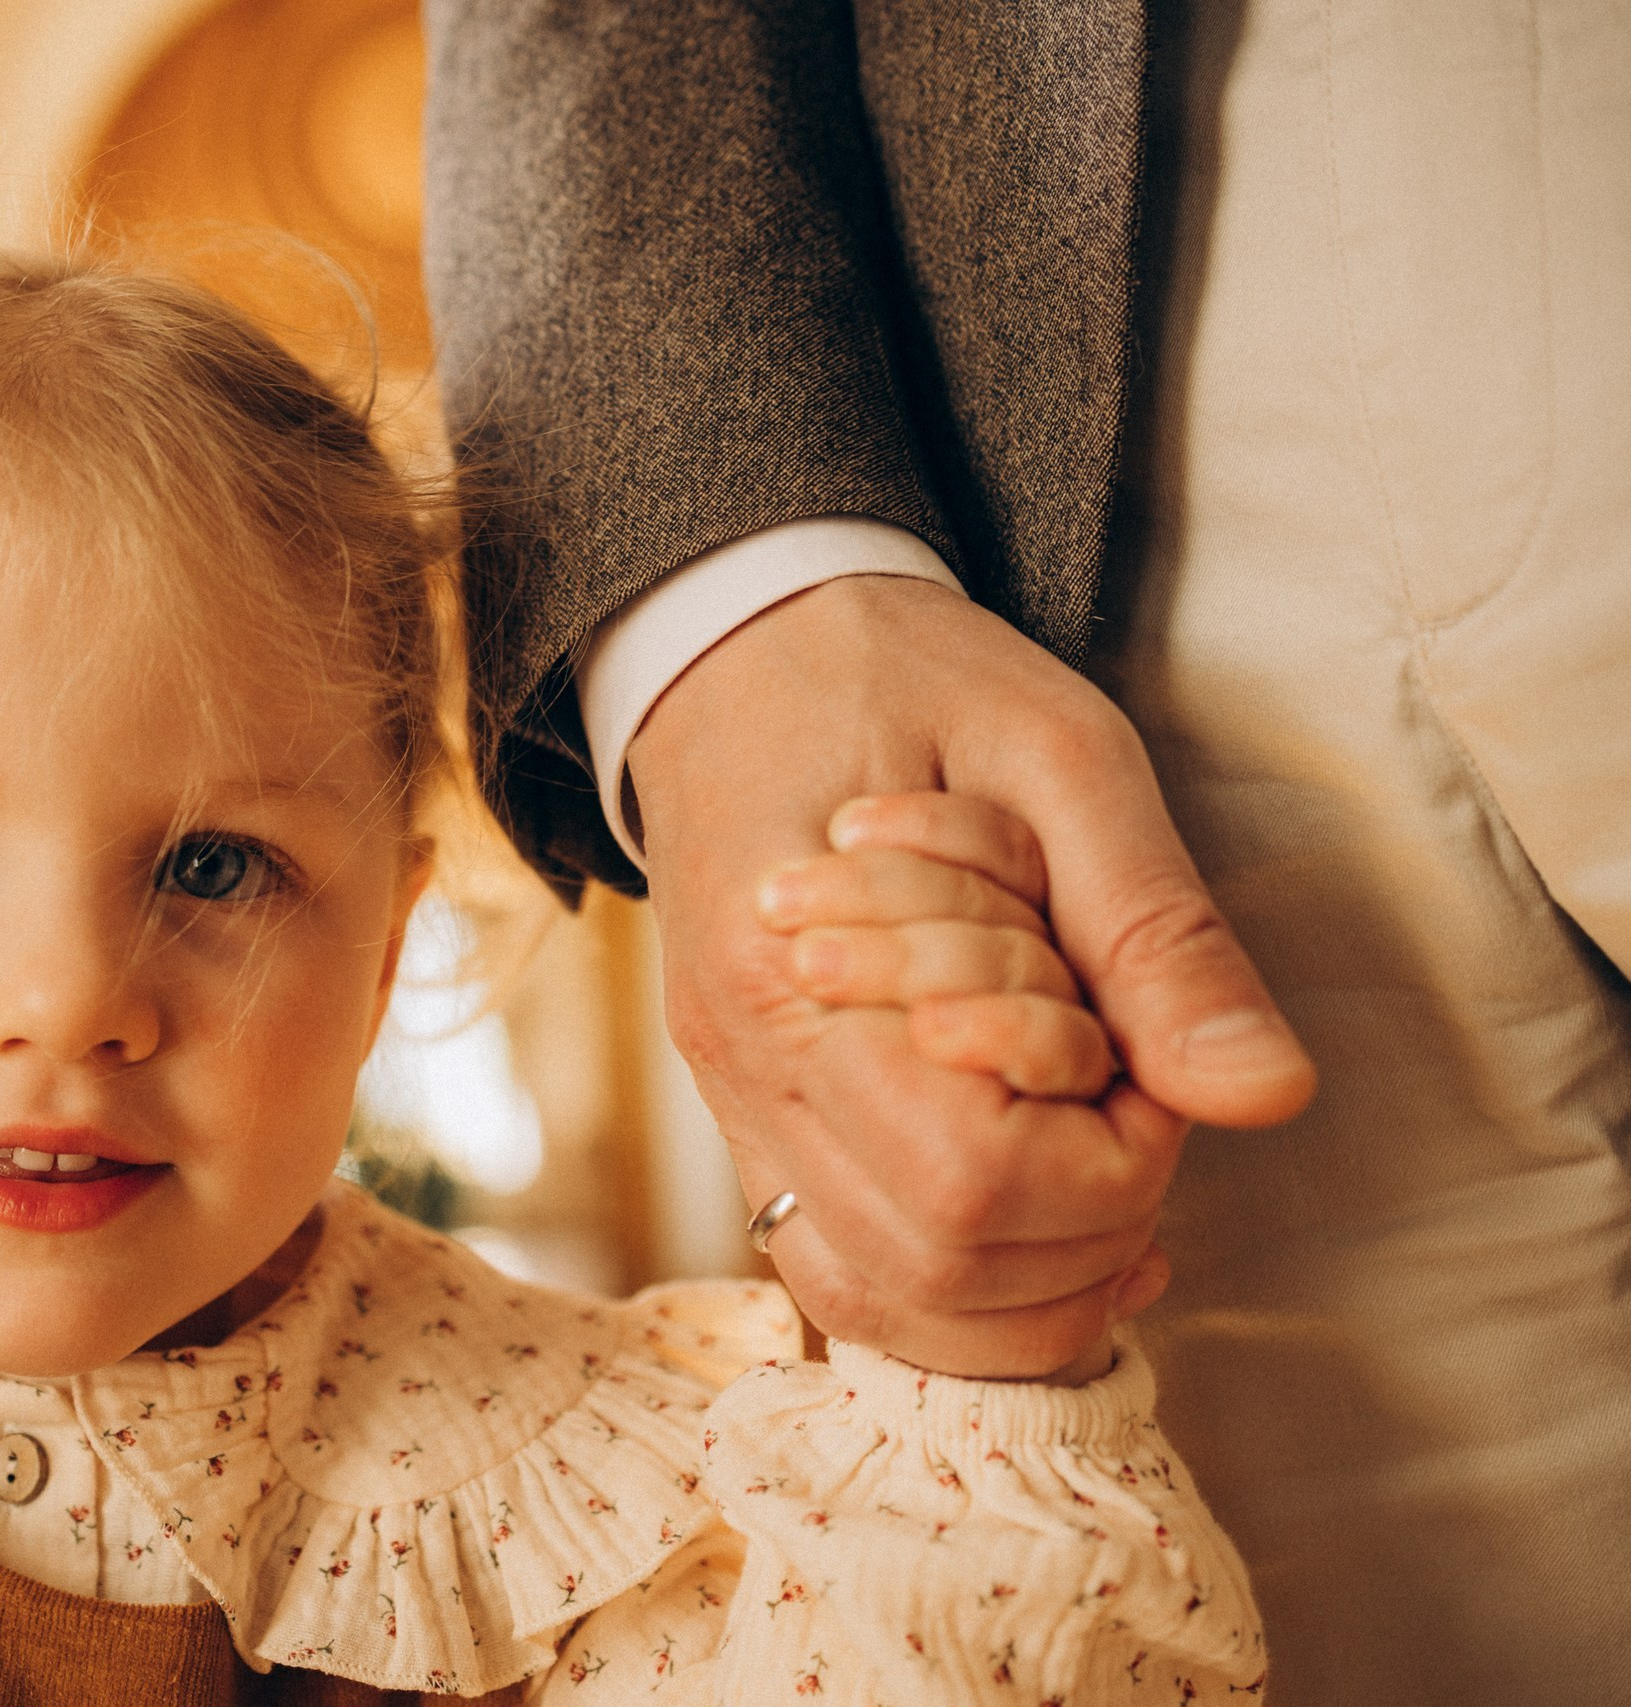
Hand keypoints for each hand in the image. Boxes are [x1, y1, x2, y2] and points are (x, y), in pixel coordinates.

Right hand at [630, 574, 1313, 1376]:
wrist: (738, 647)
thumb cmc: (903, 680)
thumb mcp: (1063, 757)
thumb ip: (1158, 934)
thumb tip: (1265, 1096)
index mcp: (798, 968)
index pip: (976, 1181)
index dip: (1110, 1160)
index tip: (1142, 1060)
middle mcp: (745, 1062)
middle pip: (936, 1267)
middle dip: (1084, 1223)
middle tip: (1124, 1100)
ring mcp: (732, 1098)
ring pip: (879, 1301)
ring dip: (1025, 1277)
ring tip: (1090, 1165)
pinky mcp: (746, 1112)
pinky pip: (840, 1271)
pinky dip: (956, 1284)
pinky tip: (1035, 1214)